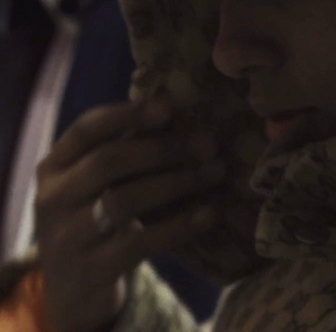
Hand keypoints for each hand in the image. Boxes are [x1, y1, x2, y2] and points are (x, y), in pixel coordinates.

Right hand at [35, 100, 224, 331]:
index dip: (128, 114)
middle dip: (163, 149)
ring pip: (124, 200)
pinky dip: (179, 225)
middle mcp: (52, 198)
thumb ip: (124, 150)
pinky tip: (208, 213)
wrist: (71, 294)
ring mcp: (66, 238)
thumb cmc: (95, 220)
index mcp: (54, 166)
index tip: (169, 108)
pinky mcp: (89, 272)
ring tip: (214, 172)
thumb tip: (175, 112)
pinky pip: (139, 242)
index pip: (87, 128)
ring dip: (177, 182)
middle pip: (109, 161)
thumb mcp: (95, 184)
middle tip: (208, 145)